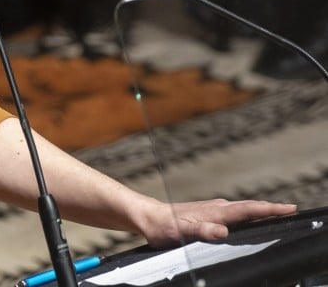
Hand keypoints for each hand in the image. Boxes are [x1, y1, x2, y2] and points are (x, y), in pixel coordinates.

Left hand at [133, 198, 296, 247]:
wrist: (148, 217)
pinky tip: (247, 217)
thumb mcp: (182, 232)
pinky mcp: (207, 212)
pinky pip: (233, 212)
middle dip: (270, 208)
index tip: (289, 208)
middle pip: (249, 207)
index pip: (249, 209)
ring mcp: (212, 209)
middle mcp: (216, 208)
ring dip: (259, 209)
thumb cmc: (164, 226)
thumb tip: (223, 232)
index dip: (270, 209)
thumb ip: (203, 231)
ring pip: (242, 208)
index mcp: (216, 213)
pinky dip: (246, 212)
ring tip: (275, 212)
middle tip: (290, 209)